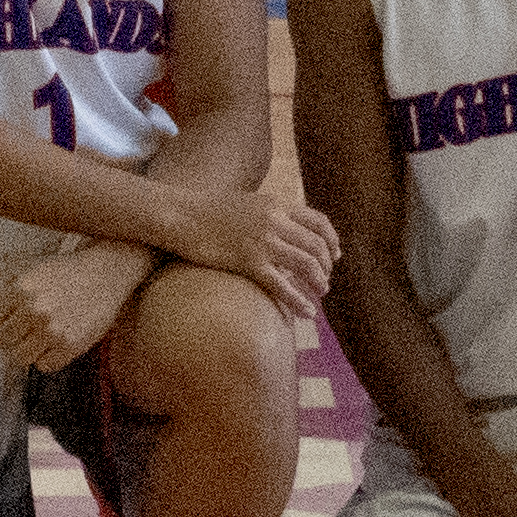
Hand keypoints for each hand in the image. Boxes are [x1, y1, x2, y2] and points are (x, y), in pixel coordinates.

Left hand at [0, 239, 151, 376]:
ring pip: (19, 356)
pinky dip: (47, 359)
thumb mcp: (35, 271)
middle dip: (11, 336)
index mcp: (21, 290)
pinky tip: (53, 346)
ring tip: (35, 342)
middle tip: (23, 332)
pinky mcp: (70, 345)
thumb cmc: (69, 272)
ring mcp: (52, 330)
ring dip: (25, 351)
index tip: (7, 319)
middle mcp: (34, 310)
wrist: (105, 273)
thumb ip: (10, 288)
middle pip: (3, 340)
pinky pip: (44, 365)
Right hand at [188, 188, 343, 322]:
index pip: (318, 221)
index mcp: (277, 204)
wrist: (181, 214)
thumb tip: (285, 232)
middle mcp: (275, 220)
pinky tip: (307, 313)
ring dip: (319, 282)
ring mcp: (263, 241)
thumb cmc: (208, 211)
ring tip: (320, 294)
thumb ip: (270, 214)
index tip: (335, 256)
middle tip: (325, 281)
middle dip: (327, 266)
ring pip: (306, 265)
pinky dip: (299, 301)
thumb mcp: (248, 203)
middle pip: (317, 246)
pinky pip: (282, 286)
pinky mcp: (249, 262)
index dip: (332, 240)